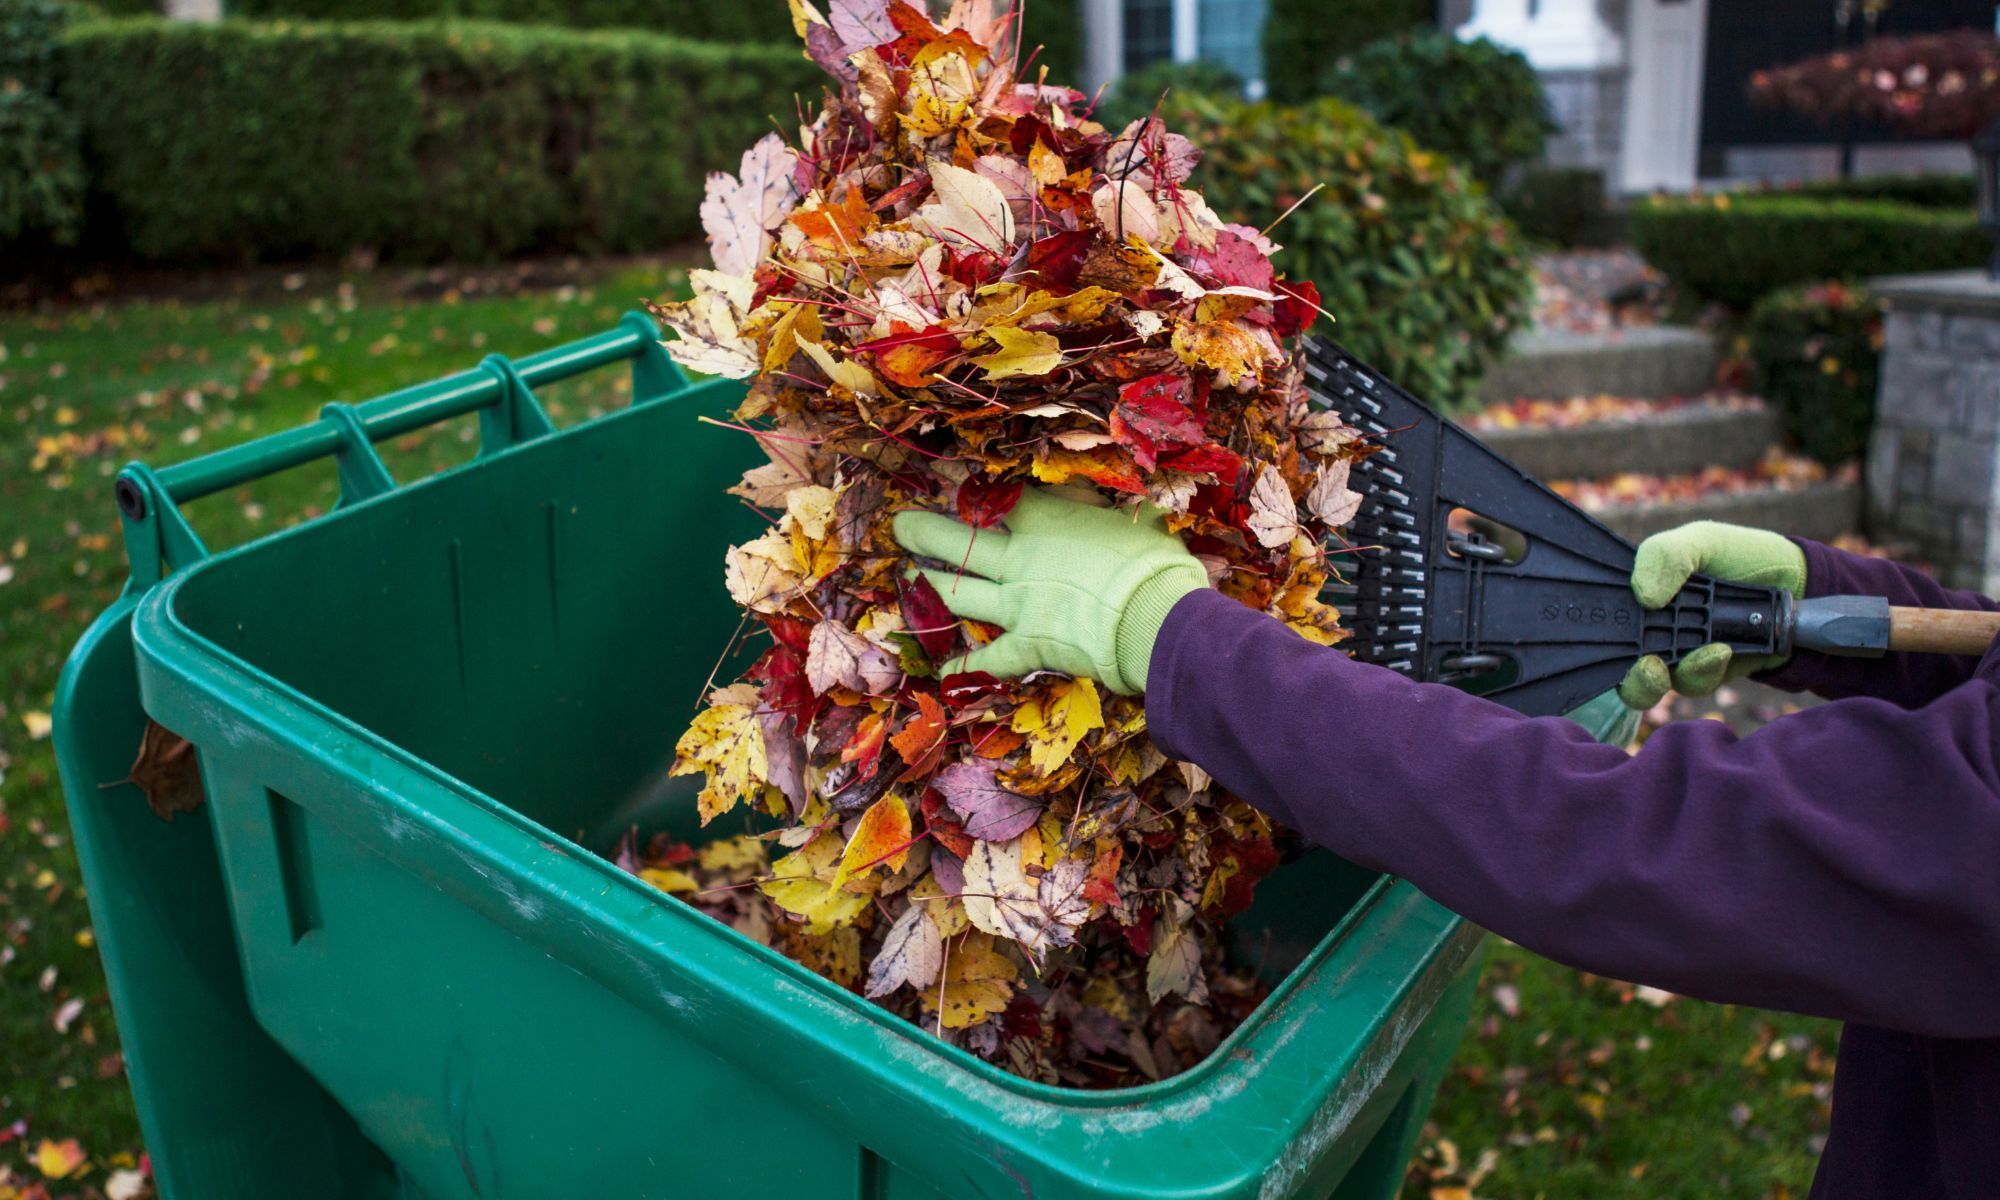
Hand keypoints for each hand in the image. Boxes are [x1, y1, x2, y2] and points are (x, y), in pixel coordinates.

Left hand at [890, 486, 1208, 693]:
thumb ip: (1101, 503)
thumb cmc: (1152, 560)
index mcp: (1046, 522)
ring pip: (961, 593)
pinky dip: (964, 667)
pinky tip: (942, 672)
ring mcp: (1018, 606)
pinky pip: (989, 660)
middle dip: (925, 532)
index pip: (999, 499)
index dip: (975, 489)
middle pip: (961, 541)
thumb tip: (1091, 486)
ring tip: (912, 577)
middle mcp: (1020, 561)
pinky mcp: (1028, 647)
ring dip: (934, 586)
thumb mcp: (1132, 515)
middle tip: (901, 526)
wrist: (1156, 617)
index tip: (955, 482)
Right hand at [1617, 521, 1807, 708]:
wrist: (1798, 585)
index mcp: (1638, 596)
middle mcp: (1649, 630)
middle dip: (1631, 678)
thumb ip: (1667, 556)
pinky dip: (1704, 671)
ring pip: (1651, 685)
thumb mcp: (1701, 541)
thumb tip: (1644, 597)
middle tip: (1648, 668)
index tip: (1599, 639)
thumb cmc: (1742, 556)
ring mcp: (1675, 655)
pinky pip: (1691, 685)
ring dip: (1671, 677)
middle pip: (1617, 667)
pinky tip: (1723, 651)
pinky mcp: (1705, 673)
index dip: (1591, 633)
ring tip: (1708, 653)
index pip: (1601, 618)